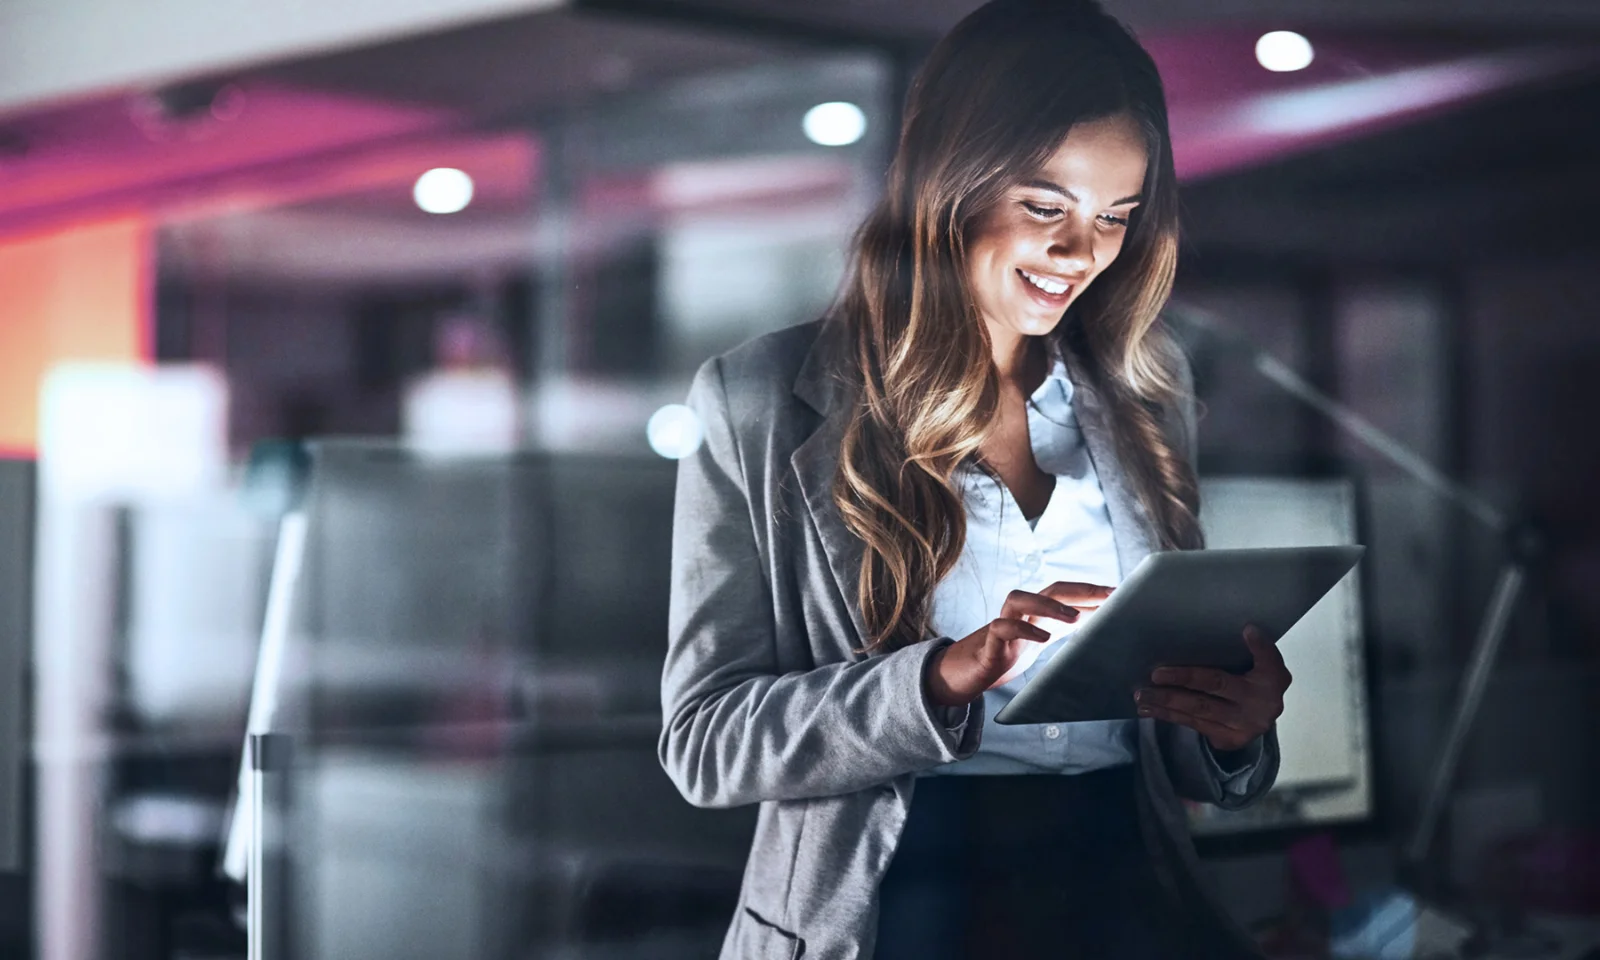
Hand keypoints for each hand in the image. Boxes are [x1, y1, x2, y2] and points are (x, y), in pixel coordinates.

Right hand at [926, 582, 1113, 706]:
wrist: (961, 675)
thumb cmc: (1002, 656)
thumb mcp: (1038, 643)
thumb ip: (1063, 633)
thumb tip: (1100, 629)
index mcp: (1035, 613)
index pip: (1065, 593)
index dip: (1092, 591)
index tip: (1121, 593)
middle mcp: (1019, 613)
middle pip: (1050, 589)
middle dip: (1081, 590)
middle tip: (1109, 597)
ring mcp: (1001, 624)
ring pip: (1020, 598)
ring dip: (1049, 604)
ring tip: (1075, 618)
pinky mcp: (987, 643)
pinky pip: (1002, 627)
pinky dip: (1023, 628)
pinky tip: (1042, 638)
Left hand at [1134, 626, 1290, 752]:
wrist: (1262, 717)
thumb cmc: (1254, 681)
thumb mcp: (1263, 663)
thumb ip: (1255, 649)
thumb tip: (1245, 628)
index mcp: (1273, 678)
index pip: (1267, 659)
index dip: (1259, 647)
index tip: (1247, 630)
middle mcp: (1261, 704)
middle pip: (1217, 687)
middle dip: (1182, 681)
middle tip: (1153, 675)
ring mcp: (1244, 726)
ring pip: (1199, 711)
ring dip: (1166, 702)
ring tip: (1142, 695)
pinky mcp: (1228, 740)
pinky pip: (1193, 725)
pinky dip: (1169, 716)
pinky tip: (1149, 709)